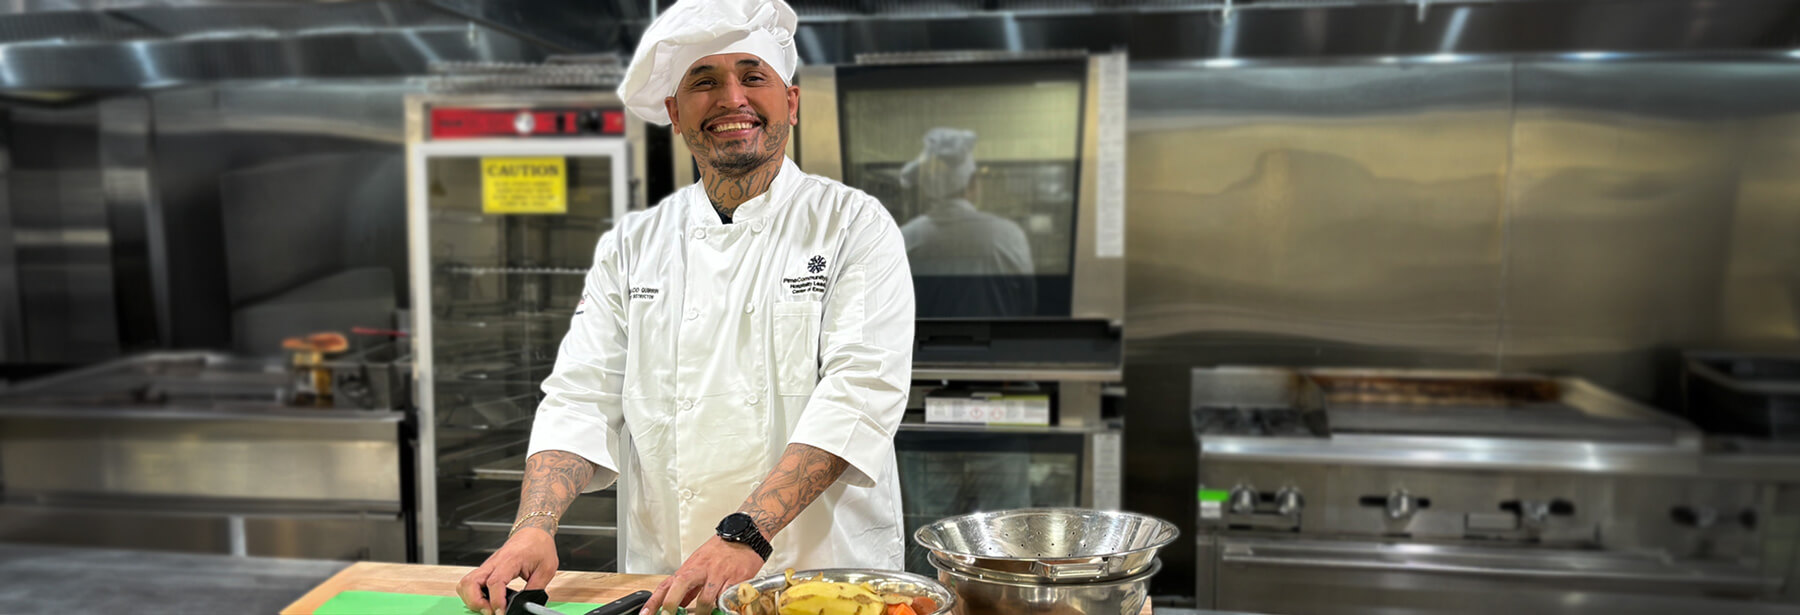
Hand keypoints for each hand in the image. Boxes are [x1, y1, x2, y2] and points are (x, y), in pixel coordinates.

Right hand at [457, 527, 558, 614]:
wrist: (533, 532)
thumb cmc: (539, 547)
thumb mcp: (546, 569)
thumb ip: (536, 589)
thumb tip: (527, 605)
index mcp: (510, 560)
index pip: (495, 582)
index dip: (496, 600)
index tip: (502, 612)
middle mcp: (494, 562)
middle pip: (470, 583)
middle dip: (476, 602)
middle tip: (491, 612)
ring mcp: (487, 565)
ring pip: (466, 583)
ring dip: (471, 599)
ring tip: (487, 608)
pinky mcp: (486, 569)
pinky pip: (470, 583)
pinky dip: (472, 594)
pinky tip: (485, 601)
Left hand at [641, 536, 763, 614]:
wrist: (745, 537)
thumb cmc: (722, 550)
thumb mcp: (700, 564)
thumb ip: (690, 586)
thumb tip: (678, 603)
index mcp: (690, 567)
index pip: (667, 585)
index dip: (654, 601)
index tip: (645, 613)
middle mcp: (702, 570)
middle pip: (680, 585)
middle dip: (671, 604)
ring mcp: (718, 575)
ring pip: (705, 599)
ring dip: (702, 613)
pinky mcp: (735, 580)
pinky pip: (725, 598)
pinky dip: (722, 606)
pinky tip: (721, 608)